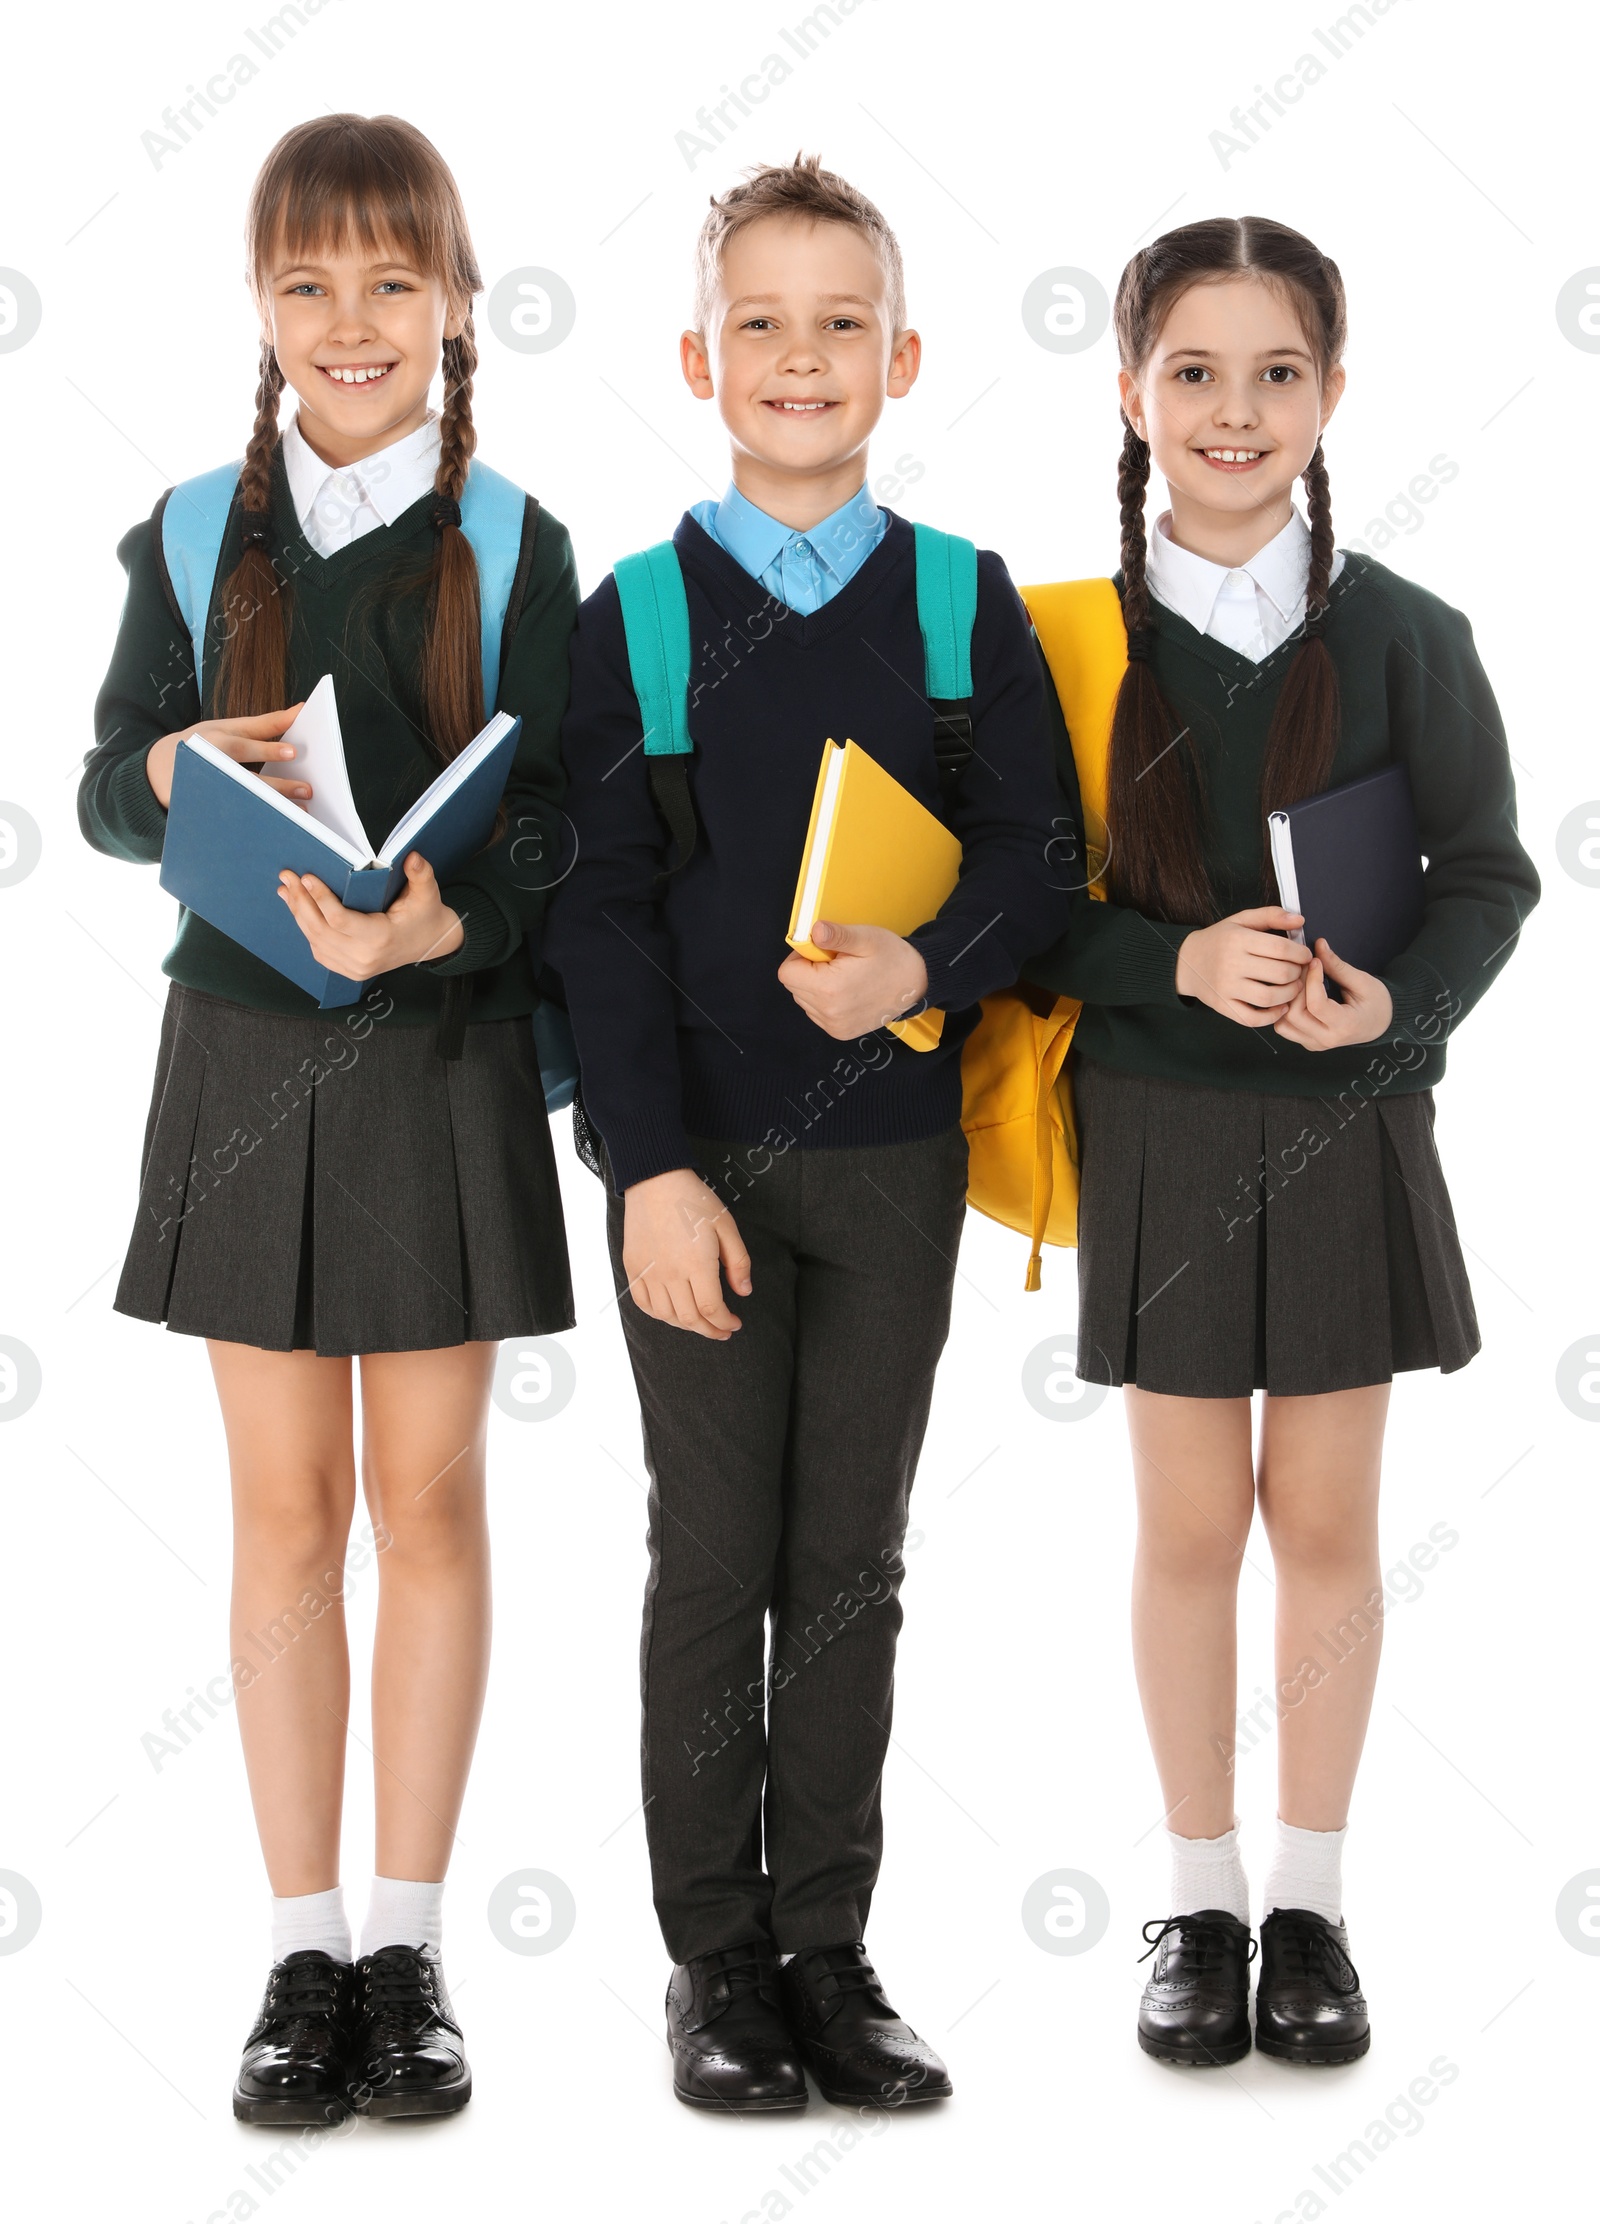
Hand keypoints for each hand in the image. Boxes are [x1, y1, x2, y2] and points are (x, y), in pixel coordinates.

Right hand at [145, 706, 305, 808]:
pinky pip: (232, 820)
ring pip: (241, 802)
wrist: (159, 770)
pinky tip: (276, 829)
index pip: (243, 746)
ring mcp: (205, 790)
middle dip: (277, 786)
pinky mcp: (203, 811)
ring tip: (299, 814)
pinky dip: (255, 824)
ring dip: (272, 809)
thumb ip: (264, 724)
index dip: (267, 749)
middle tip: (305, 790)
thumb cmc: (204, 744)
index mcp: (215, 741)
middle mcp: (209, 765)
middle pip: (244, 778)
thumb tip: (299, 710)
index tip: (293, 752)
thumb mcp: (227, 728)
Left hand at [276, 851, 464, 979]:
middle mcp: (365, 957)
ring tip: (287, 889)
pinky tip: (298, 909)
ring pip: (315, 939)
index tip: (307, 877)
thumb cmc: (425, 916)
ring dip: (298, 913)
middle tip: (288, 877)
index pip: (340, 920)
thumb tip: (412, 856)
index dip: (320, 898)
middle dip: (301, 901)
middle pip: (320, 929)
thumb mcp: (427, 893)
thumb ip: (421, 873)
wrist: (430, 944)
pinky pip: (319, 949)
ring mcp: (355, 967)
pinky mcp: (348, 970)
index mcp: (381, 938)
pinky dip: (306, 928)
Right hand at [622, 1168, 751, 1338]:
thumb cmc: (694, 1200)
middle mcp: (670, 1273)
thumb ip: (738, 1262)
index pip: (712, 1310)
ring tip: (700, 1321)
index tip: (735, 1324)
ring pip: (666, 1316)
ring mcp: (648, 1272)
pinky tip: (672, 1313)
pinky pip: (643, 1304)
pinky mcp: (633, 1267)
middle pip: (690, 1319)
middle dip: (710, 1330)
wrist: (655, 1180)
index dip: (725, 1323)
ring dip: (686, 1325)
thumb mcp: (726, 1226)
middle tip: (722, 1330)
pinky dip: (659, 1315)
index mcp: (697, 1264)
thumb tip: (744, 1292)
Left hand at [777, 920, 929, 1039]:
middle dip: (809, 971)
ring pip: (804, 1000)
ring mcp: (834, 1026)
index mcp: (829, 989)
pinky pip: (816, 1013)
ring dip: (816, 986)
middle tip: (838, 963)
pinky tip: (847, 991)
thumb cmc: (892, 958)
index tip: (822, 952)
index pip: (787, 973)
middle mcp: (828, 1013)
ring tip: (845, 977)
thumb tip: (814, 930)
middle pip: (794, 987)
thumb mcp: (866, 938)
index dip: (800, 957)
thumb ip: (837, 934)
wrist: (917, 984)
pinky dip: (825, 1000)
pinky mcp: (840, 1032)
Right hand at [1175, 906, 1314, 1026]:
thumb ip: (1271, 915)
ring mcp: (1226, 987)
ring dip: (1290, 994)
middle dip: (1298, 973)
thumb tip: (1300, 920)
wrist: (1186, 961)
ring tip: (1293, 987)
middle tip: (1299, 971)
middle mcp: (1231, 963)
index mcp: (1237, 939)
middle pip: (1280, 973)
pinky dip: (1271, 1016)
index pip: (1281, 948)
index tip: (1305, 956)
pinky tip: (1280, 1007)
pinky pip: (1252, 1018)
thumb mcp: (1241, 920)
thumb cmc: (1218, 940)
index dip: (1301, 953)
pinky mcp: (1223, 1006)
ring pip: (1269, 997)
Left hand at [1273, 939, 1393, 1048]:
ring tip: (1299, 982)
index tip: (1314, 961)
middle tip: (1304, 969)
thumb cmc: (1376, 1003)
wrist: (1380, 1023)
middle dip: (1296, 988)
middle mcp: (1327, 1039)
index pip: (1317, 1005)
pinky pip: (1285, 1028)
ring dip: (1287, 1000)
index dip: (1312, 979)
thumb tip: (1319, 945)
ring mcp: (1314, 1043)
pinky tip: (1296, 994)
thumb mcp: (1362, 982)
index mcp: (1346, 1025)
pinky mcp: (1306, 1041)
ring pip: (1283, 1024)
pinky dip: (1284, 1010)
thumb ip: (1337, 966)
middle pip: (1295, 1015)